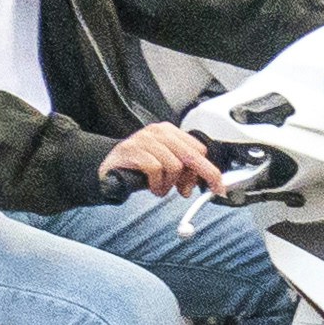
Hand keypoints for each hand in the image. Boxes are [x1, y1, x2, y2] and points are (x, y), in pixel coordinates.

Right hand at [101, 123, 223, 197]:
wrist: (109, 166)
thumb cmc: (139, 166)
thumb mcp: (165, 165)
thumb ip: (184, 170)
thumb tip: (203, 182)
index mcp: (170, 132)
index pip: (199, 149)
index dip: (207, 170)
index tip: (214, 187)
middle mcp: (159, 132)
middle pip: (191, 156)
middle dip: (192, 179)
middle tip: (186, 192)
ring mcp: (145, 140)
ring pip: (174, 165)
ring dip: (169, 184)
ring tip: (159, 188)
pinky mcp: (133, 150)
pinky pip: (156, 170)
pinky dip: (156, 184)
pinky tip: (151, 186)